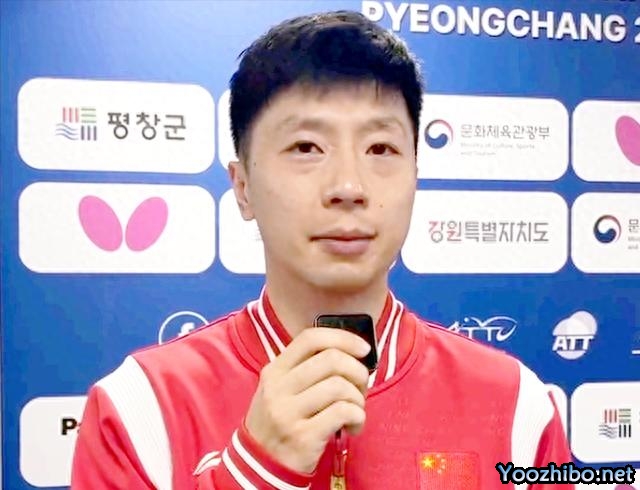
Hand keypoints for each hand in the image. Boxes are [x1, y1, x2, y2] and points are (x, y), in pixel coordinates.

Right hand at [244, 327, 371, 473]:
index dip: (343, 338)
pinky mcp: (303, 437)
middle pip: (331, 359)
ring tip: (355, 409)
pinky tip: (353, 426)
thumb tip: (351, 354)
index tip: (363, 348)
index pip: (310, 338)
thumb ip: (306, 369)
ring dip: (358, 398)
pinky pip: (343, 412)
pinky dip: (358, 416)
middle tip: (361, 386)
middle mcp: (278, 388)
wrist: (260, 465)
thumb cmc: (280, 421)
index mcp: (274, 370)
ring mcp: (288, 413)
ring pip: (340, 386)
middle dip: (357, 370)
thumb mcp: (280, 389)